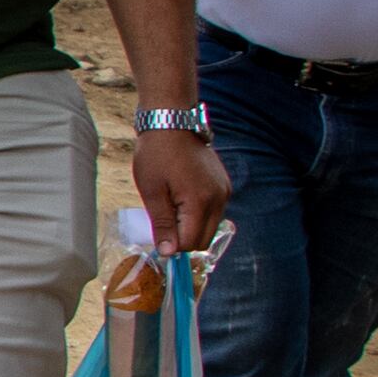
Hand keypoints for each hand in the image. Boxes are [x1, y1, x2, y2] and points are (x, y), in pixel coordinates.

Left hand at [131, 127, 230, 255]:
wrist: (172, 123)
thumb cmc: (157, 155)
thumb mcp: (153, 192)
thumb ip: (163, 224)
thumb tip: (168, 253)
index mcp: (201, 202)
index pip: (191, 243)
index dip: (172, 245)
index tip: (157, 234)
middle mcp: (219, 199)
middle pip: (204, 239)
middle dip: (183, 238)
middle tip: (162, 220)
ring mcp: (225, 191)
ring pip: (211, 227)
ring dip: (191, 226)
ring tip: (171, 205)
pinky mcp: (224, 185)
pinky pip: (214, 212)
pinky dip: (199, 214)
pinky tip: (182, 199)